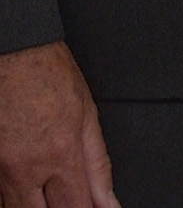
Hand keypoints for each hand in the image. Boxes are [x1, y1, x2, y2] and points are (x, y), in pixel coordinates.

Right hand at [0, 40, 110, 207]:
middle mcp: (25, 167)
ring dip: (34, 206)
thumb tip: (108, 201)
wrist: (13, 52)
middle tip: (67, 199)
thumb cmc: (49, 75)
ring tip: (48, 191)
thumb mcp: (88, 115)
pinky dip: (12, 198)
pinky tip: (28, 189)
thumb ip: (98, 165)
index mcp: (60, 153)